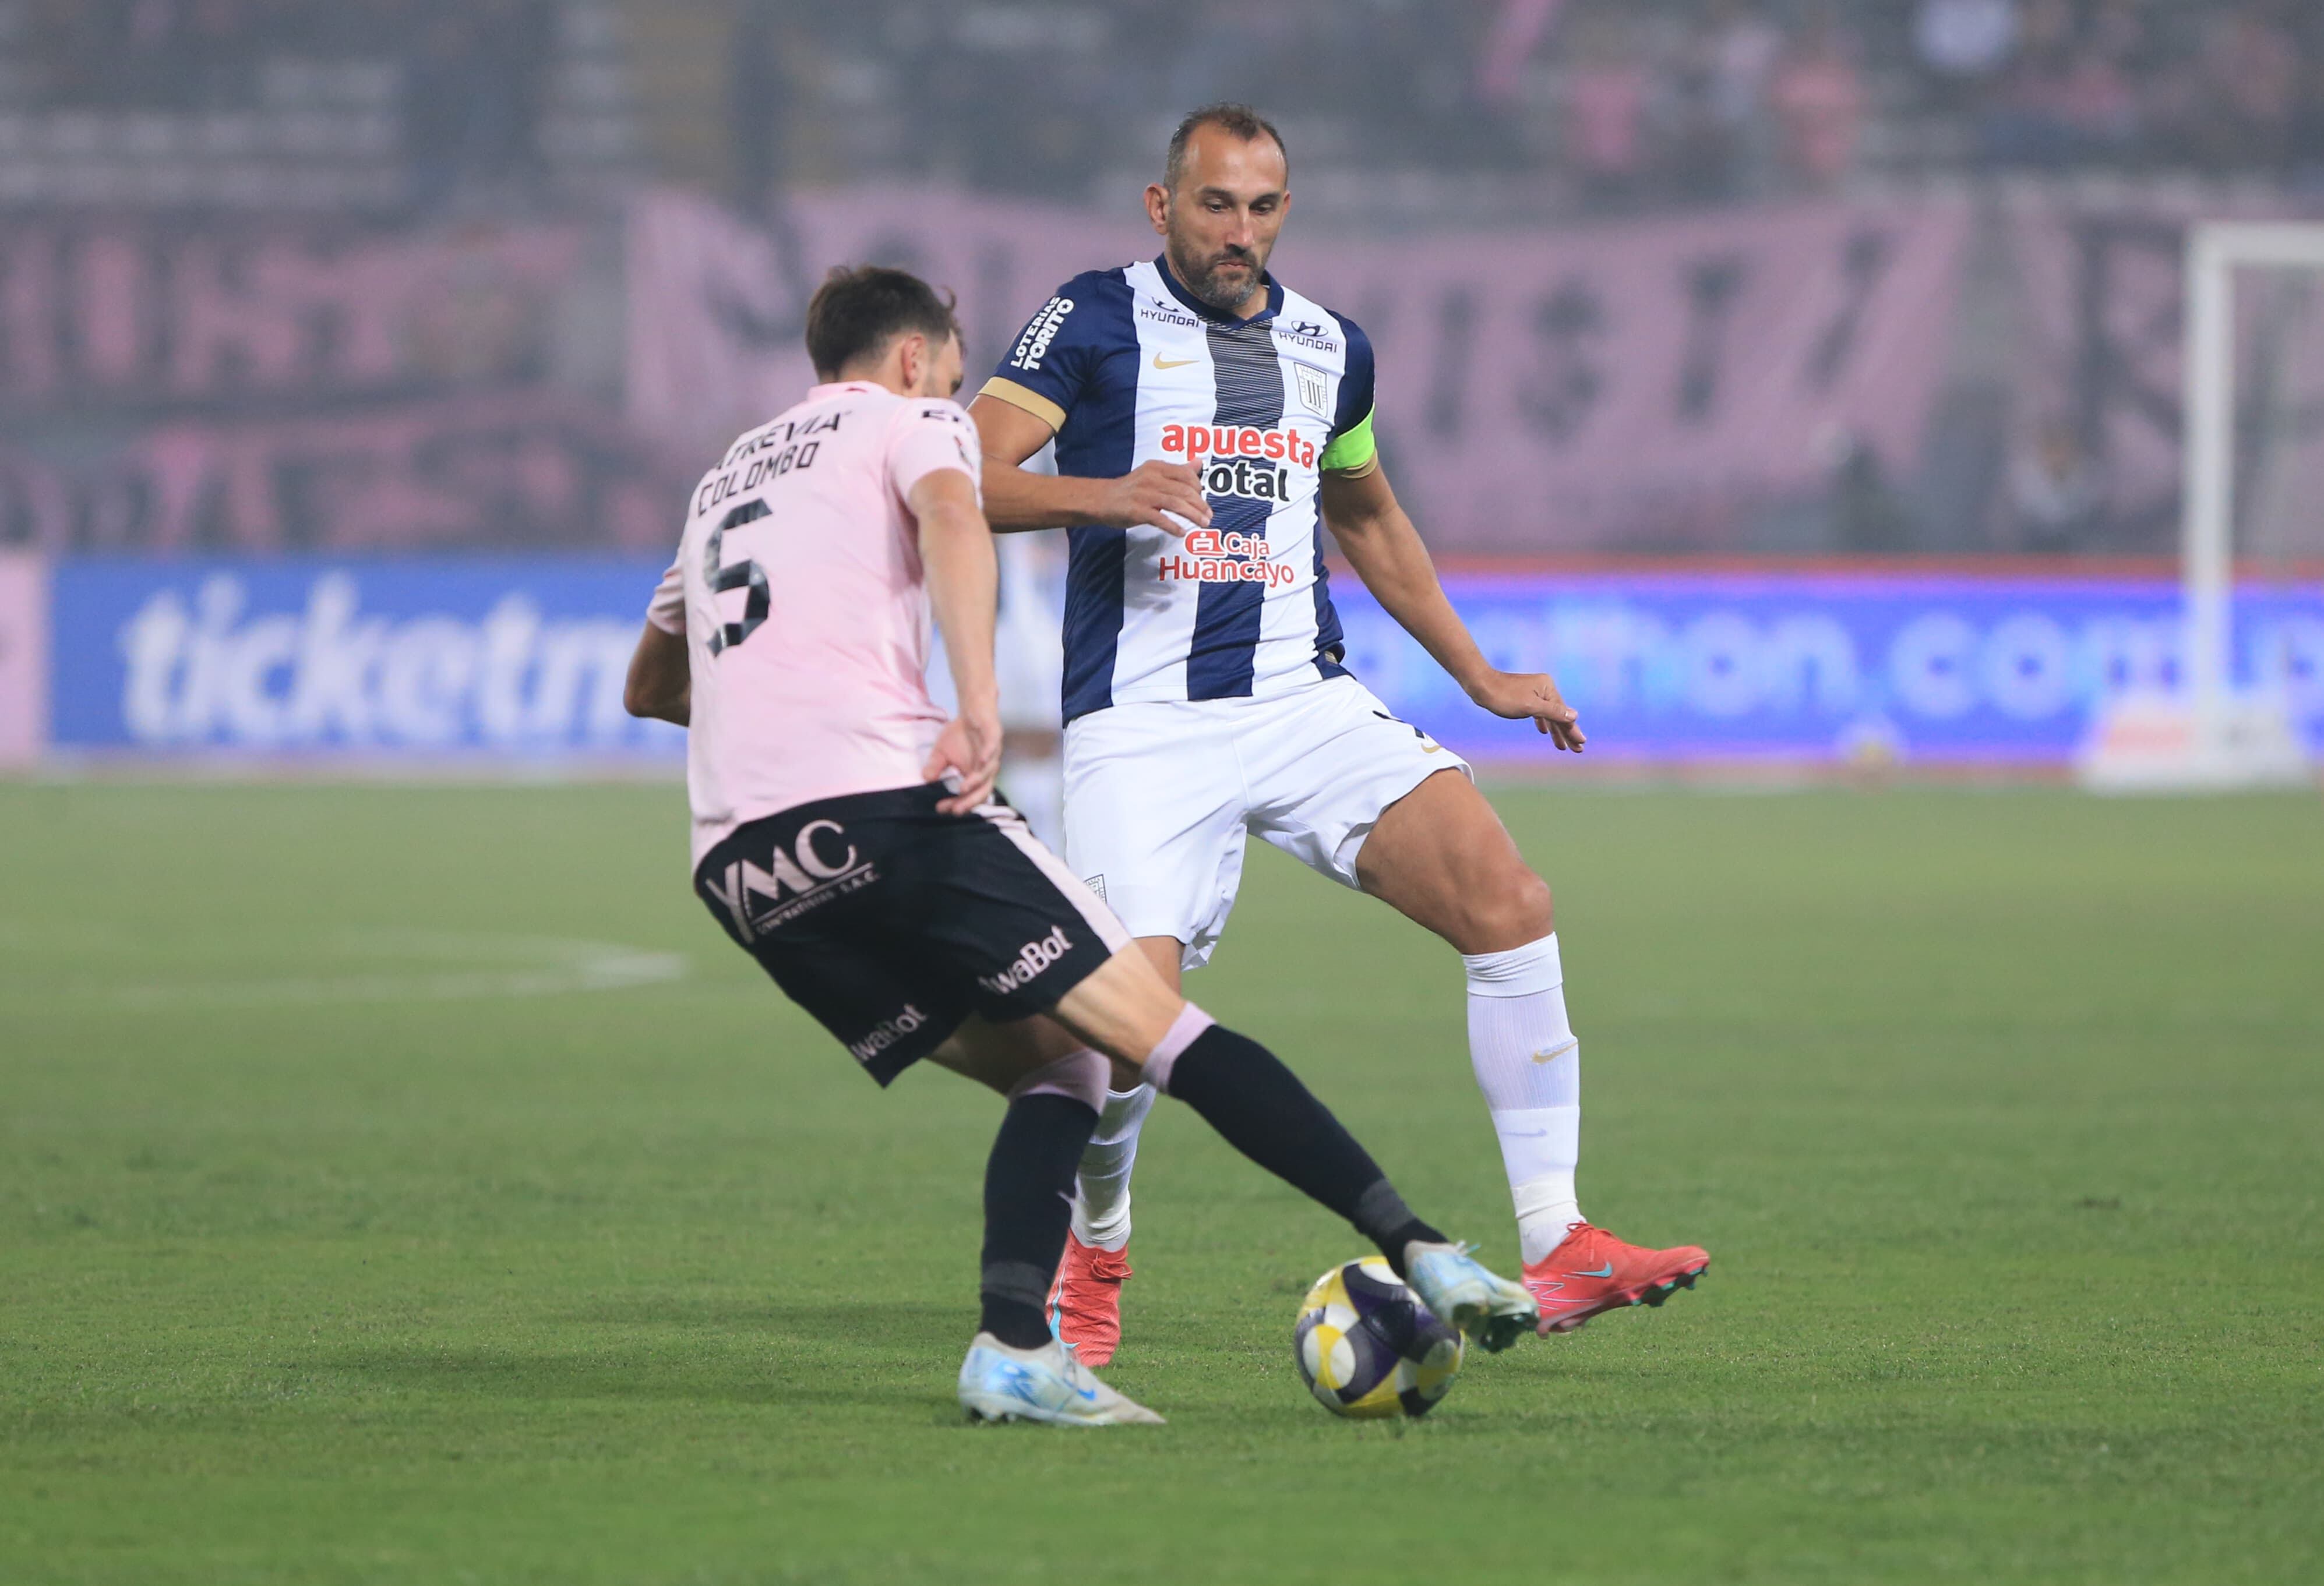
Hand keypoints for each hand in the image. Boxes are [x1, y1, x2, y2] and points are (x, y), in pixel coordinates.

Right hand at [923, 702, 1002, 813]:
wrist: (973, 709)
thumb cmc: (959, 733)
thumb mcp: (941, 752)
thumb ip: (935, 766)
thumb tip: (925, 779)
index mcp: (976, 775)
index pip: (969, 795)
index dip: (957, 803)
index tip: (941, 808)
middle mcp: (987, 768)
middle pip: (983, 790)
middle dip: (969, 801)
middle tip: (956, 809)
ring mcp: (993, 753)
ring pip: (989, 772)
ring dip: (976, 781)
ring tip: (963, 789)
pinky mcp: (995, 736)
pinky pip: (992, 747)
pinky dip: (988, 754)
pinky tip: (981, 760)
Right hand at [1094, 460, 1209, 533]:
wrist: (1100, 499)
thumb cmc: (1130, 489)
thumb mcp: (1153, 474)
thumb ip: (1177, 470)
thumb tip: (1198, 462)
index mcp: (1157, 467)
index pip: (1186, 475)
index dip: (1199, 488)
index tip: (1204, 500)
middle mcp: (1151, 478)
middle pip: (1184, 491)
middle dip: (1200, 505)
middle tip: (1209, 516)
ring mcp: (1144, 494)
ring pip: (1176, 504)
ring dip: (1192, 515)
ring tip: (1202, 524)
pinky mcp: (1137, 510)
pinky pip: (1160, 519)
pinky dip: (1173, 526)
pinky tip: (1181, 532)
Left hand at [1467, 670, 1585, 752]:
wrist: (1481, 685)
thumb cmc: (1504, 696)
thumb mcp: (1530, 707)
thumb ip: (1552, 712)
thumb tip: (1574, 716)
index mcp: (1548, 688)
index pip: (1563, 713)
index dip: (1572, 730)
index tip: (1581, 744)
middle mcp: (1544, 688)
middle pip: (1558, 715)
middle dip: (1566, 733)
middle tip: (1577, 750)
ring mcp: (1534, 692)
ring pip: (1548, 715)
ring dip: (1555, 731)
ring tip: (1562, 747)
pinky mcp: (1525, 697)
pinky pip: (1539, 712)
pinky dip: (1542, 722)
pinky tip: (1543, 731)